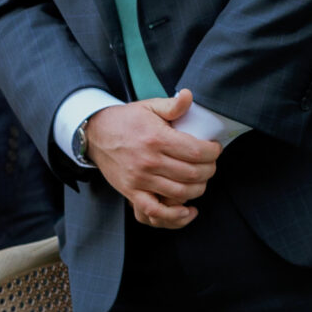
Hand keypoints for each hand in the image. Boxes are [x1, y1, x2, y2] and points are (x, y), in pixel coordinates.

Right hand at [84, 89, 218, 229]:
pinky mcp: (131, 192)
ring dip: (198, 189)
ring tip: (201, 180)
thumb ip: (172, 105)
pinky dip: (174, 216)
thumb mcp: (149, 106)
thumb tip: (189, 96)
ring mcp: (140, 179)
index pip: (196, 151)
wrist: (96, 134)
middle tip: (211, 165)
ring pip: (180, 193)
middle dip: (209, 170)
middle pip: (192, 174)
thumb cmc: (127, 120)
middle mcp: (149, 161)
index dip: (213, 152)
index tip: (215, 149)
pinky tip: (188, 211)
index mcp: (157, 138)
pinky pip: (155, 211)